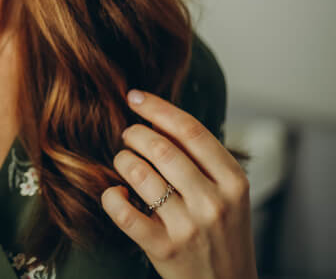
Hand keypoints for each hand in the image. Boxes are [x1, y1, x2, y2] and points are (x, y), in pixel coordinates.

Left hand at [99, 89, 257, 278]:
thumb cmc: (222, 231)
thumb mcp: (229, 193)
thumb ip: (201, 158)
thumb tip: (156, 116)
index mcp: (234, 181)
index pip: (191, 130)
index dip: (157, 107)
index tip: (133, 96)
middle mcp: (215, 202)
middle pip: (161, 148)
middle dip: (134, 134)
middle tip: (128, 136)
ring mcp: (190, 227)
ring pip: (139, 174)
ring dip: (122, 161)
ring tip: (124, 162)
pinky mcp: (164, 249)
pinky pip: (124, 212)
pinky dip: (111, 197)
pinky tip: (115, 193)